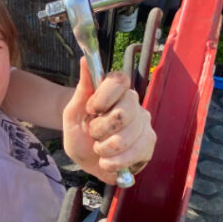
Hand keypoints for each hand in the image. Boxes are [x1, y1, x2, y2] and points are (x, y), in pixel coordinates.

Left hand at [62, 58, 155, 184]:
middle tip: (94, 134)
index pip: (120, 80)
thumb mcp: (73, 113)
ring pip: (125, 138)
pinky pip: (134, 154)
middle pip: (123, 113)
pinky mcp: (149, 144)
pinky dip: (114, 162)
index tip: (91, 109)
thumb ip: (82, 88)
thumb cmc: (80, 133)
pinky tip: (108, 161)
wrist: (87, 159)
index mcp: (116, 91)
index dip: (104, 97)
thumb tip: (85, 59)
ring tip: (100, 149)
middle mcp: (134, 103)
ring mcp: (144, 124)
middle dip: (100, 130)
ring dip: (104, 149)